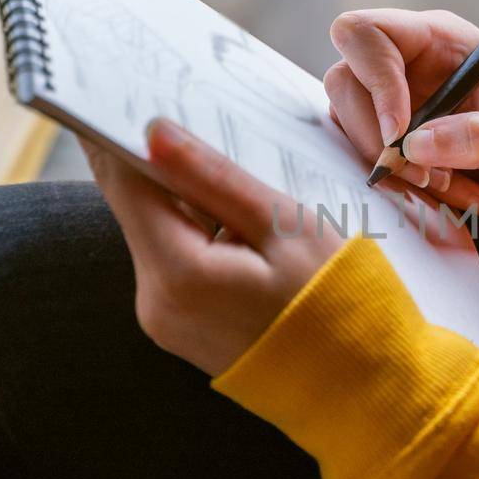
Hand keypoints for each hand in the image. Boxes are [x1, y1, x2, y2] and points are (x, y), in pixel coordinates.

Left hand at [83, 119, 342, 375]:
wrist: (366, 390)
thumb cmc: (341, 305)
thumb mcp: (286, 229)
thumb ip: (216, 179)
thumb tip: (153, 132)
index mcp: (179, 275)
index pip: (126, 185)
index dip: (115, 132)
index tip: (112, 87)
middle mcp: (156, 303)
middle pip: (139, 208)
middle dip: (157, 161)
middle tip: (178, 106)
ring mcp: (165, 322)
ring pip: (158, 233)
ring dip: (183, 197)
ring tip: (226, 164)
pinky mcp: (181, 329)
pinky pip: (176, 262)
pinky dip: (196, 231)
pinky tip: (236, 217)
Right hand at [325, 8, 478, 210]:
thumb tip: (416, 145)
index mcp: (436, 36)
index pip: (367, 33)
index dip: (373, 80)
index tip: (397, 134)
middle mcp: (403, 58)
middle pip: (345, 82)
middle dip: (376, 139)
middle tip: (423, 175)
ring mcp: (388, 92)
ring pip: (351, 123)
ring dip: (391, 166)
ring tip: (446, 184)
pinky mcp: (383, 125)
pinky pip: (366, 151)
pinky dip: (399, 180)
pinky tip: (442, 188)